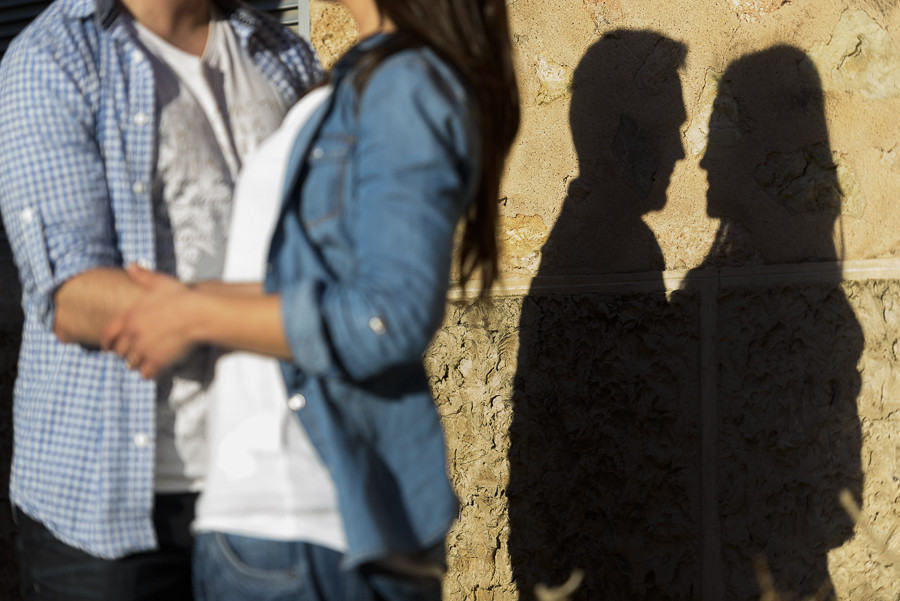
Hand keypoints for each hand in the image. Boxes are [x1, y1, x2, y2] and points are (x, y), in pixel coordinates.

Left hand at [101, 264, 199, 378]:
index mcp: (130, 316)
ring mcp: (144, 348)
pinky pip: (146, 373)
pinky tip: (157, 368)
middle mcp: (133, 334)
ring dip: (138, 363)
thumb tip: (131, 265)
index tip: (109, 348)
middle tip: (136, 353)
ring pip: (132, 364)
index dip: (107, 343)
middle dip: (127, 353)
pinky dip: (150, 372)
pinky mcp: (157, 361)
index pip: (108, 335)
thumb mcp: (160, 282)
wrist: (198, 313)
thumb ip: (142, 276)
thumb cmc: (182, 297)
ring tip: (147, 360)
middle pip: (120, 352)